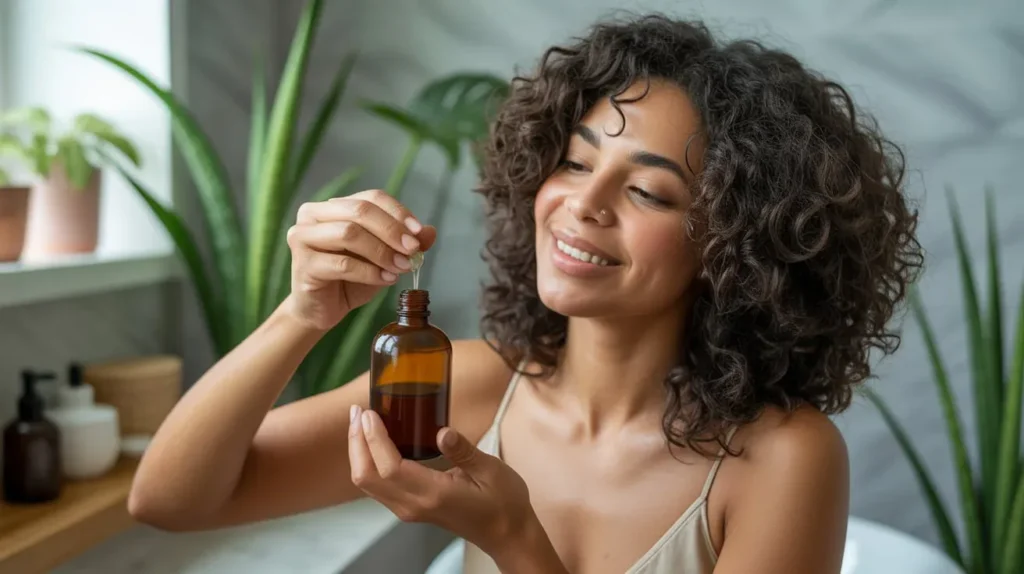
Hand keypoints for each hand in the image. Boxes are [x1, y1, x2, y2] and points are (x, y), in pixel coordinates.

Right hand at [283, 190, 436, 329]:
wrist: (322, 309)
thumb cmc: (350, 278)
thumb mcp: (383, 258)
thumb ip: (404, 242)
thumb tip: (429, 232)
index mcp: (333, 206)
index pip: (370, 197)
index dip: (398, 212)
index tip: (419, 232)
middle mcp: (312, 215)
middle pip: (359, 211)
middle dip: (392, 230)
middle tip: (412, 250)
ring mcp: (302, 237)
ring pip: (349, 234)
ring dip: (382, 252)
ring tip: (401, 267)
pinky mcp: (303, 265)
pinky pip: (342, 264)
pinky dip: (370, 272)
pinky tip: (385, 279)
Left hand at [348, 405, 534, 555]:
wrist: (506, 533)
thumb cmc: (503, 502)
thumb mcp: (490, 469)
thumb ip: (463, 450)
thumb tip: (442, 432)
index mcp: (433, 494)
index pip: (388, 467)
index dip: (373, 439)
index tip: (370, 413)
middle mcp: (414, 505)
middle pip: (366, 476)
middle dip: (356, 442)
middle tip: (358, 411)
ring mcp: (409, 509)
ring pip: (367, 483)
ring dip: (359, 451)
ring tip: (361, 422)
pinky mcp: (410, 507)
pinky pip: (378, 486)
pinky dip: (368, 461)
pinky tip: (374, 442)